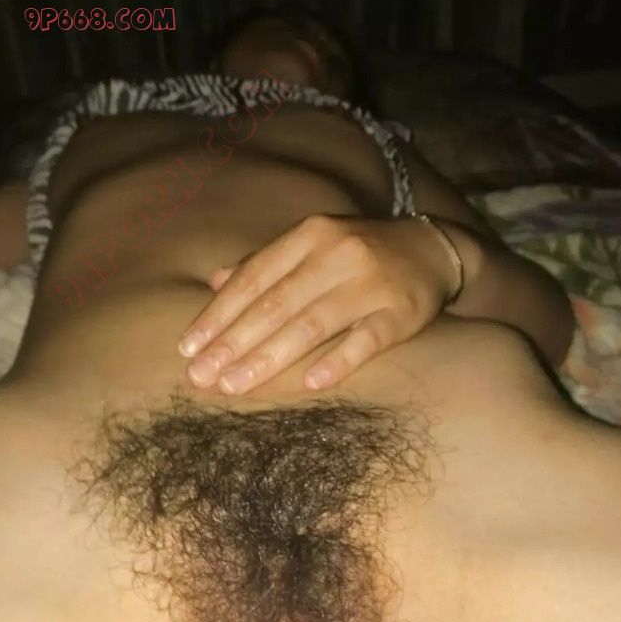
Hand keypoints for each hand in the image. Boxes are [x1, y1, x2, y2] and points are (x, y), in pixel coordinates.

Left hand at [178, 214, 457, 393]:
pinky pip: (367, 339)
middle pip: (277, 303)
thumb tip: (214, 282)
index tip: (189, 347)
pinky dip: (339, 360)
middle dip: (234, 342)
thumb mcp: (311, 247)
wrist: (432, 250)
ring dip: (270, 357)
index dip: (219, 314)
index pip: (254, 278)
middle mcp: (338, 254)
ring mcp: (372, 283)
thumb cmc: (358, 254)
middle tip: (202, 376)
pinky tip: (311, 384)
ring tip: (235, 385)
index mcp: (309, 236)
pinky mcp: (402, 311)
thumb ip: (265, 264)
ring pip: (313, 323)